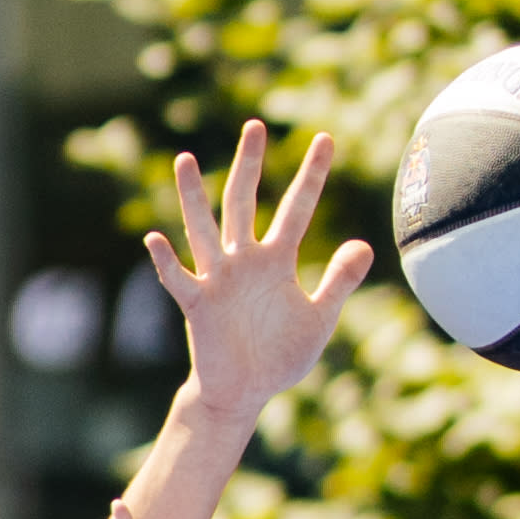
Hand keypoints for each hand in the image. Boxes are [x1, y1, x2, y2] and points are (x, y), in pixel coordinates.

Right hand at [148, 117, 368, 440]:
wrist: (245, 393)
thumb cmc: (279, 356)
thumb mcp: (319, 318)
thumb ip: (340, 281)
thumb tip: (365, 244)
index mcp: (276, 260)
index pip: (296, 208)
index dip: (311, 176)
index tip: (325, 139)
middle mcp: (244, 260)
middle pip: (244, 202)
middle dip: (250, 165)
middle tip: (255, 125)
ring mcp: (218, 279)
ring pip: (204, 229)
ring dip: (193, 197)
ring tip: (186, 159)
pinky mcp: (199, 305)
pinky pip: (179, 279)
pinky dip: (166, 261)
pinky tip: (155, 239)